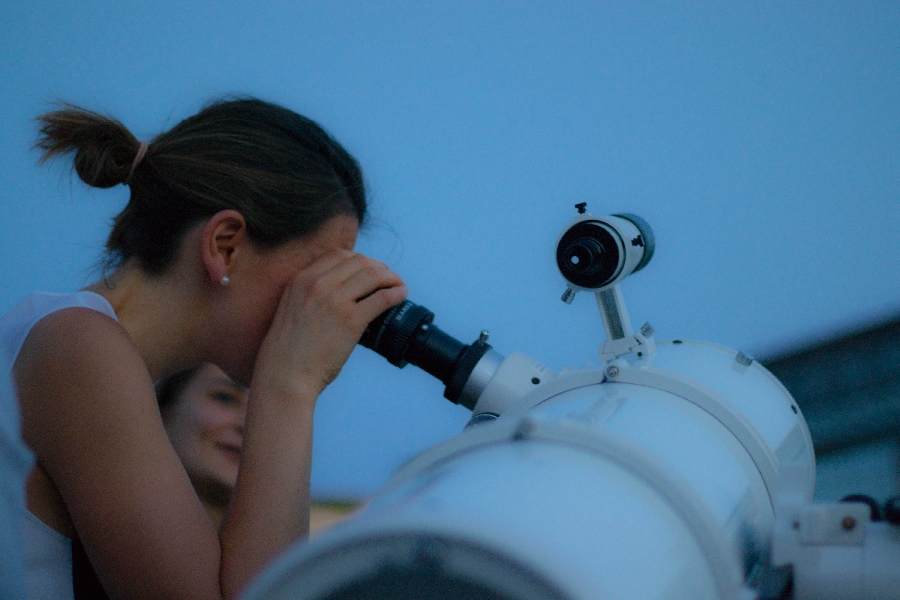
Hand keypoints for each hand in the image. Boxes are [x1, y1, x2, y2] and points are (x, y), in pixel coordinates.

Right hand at [251, 250, 406, 399]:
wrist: (285, 374)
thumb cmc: (289, 350)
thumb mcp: (292, 308)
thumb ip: (310, 295)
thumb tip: (341, 293)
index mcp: (301, 279)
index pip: (338, 255)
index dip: (360, 259)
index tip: (370, 268)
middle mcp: (318, 284)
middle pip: (359, 261)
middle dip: (379, 266)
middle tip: (389, 278)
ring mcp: (335, 300)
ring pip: (373, 275)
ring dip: (391, 278)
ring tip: (399, 285)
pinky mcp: (350, 320)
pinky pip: (382, 298)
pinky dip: (396, 294)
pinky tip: (402, 296)